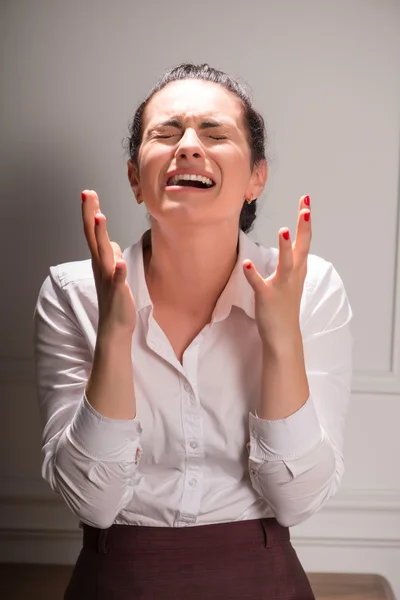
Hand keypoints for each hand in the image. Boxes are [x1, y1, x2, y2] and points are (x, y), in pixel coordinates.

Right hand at [81, 190, 136, 337]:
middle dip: (90, 214)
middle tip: (88, 194)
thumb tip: (114, 246)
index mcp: (101, 261)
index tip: (89, 194)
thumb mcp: (115, 273)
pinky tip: (119, 262)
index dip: (90, 213)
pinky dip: (118, 270)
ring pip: (104, 254)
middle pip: (93, 236)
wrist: (115, 326)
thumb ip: (113, 258)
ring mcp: (109, 278)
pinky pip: (118, 279)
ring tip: (100, 218)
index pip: (93, 232)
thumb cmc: (116, 299)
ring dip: (101, 236)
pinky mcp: (118, 291)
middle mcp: (101, 267)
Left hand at [242, 195, 310, 349]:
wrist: (283, 334)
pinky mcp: (267, 297)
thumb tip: (289, 242)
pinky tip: (247, 263)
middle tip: (305, 208)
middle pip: (302, 247)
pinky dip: (253, 274)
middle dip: (304, 227)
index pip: (304, 240)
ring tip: (283, 230)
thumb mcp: (291, 279)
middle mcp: (293, 275)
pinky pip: (259, 284)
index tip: (305, 201)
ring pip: (286, 264)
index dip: (305, 221)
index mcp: (298, 269)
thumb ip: (291, 260)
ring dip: (285, 248)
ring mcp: (281, 286)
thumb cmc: (285, 305)